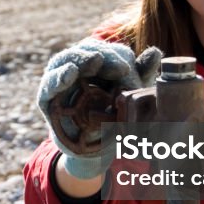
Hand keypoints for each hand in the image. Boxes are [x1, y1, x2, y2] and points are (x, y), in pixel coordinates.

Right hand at [37, 38, 162, 178]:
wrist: (94, 152)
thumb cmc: (114, 119)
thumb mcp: (131, 98)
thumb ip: (141, 75)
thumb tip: (156, 53)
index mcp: (97, 64)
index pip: (107, 51)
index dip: (117, 57)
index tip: (128, 70)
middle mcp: (77, 68)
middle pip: (88, 51)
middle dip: (105, 57)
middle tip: (120, 68)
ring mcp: (60, 81)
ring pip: (66, 60)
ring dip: (80, 59)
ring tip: (94, 60)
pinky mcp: (47, 98)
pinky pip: (49, 85)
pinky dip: (58, 77)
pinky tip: (69, 74)